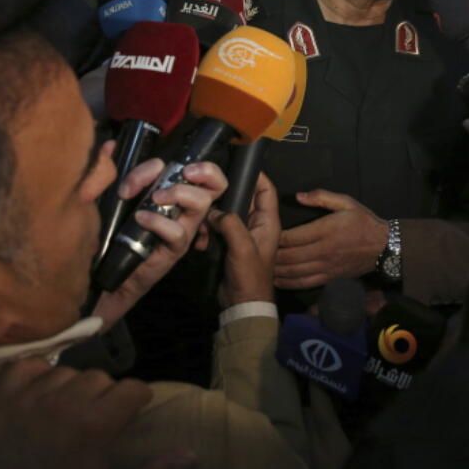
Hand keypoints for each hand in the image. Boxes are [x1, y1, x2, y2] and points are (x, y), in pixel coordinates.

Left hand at [0, 359, 196, 468]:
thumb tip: (192, 454)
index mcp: (96, 427)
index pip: (133, 389)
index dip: (136, 401)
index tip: (131, 413)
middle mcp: (64, 401)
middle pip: (100, 377)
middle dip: (104, 395)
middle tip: (95, 420)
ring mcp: (27, 396)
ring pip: (65, 371)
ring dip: (70, 388)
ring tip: (64, 413)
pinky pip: (26, 366)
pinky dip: (35, 377)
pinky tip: (37, 397)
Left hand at [92, 159, 227, 329]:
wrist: (102, 272)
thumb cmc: (111, 231)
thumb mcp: (110, 195)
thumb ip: (112, 170)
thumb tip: (111, 145)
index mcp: (175, 192)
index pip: (198, 170)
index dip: (181, 162)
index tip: (156, 166)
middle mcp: (183, 210)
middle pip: (216, 184)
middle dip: (207, 171)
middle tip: (185, 172)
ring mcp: (181, 230)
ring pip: (202, 204)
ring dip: (181, 193)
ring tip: (155, 197)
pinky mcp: (172, 250)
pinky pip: (177, 233)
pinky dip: (159, 221)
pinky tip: (140, 220)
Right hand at [209, 172, 280, 306]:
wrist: (241, 305)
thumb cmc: (249, 277)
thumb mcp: (242, 247)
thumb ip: (231, 223)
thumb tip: (214, 210)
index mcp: (268, 222)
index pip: (266, 190)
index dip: (256, 175)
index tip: (238, 164)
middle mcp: (256, 224)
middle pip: (242, 198)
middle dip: (225, 194)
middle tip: (206, 188)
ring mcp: (242, 234)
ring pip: (226, 212)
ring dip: (212, 215)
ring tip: (201, 220)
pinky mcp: (229, 243)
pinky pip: (217, 227)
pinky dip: (208, 230)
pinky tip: (201, 238)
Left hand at [273, 190, 389, 289]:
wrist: (384, 247)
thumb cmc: (364, 222)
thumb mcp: (347, 202)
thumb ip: (322, 197)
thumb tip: (299, 196)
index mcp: (325, 230)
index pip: (292, 236)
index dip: (275, 237)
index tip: (264, 234)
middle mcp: (323, 251)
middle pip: (289, 256)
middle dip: (271, 255)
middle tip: (258, 252)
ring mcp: (325, 267)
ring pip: (294, 272)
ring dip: (277, 271)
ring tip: (263, 267)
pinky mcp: (329, 277)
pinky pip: (305, 282)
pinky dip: (289, 283)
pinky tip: (278, 281)